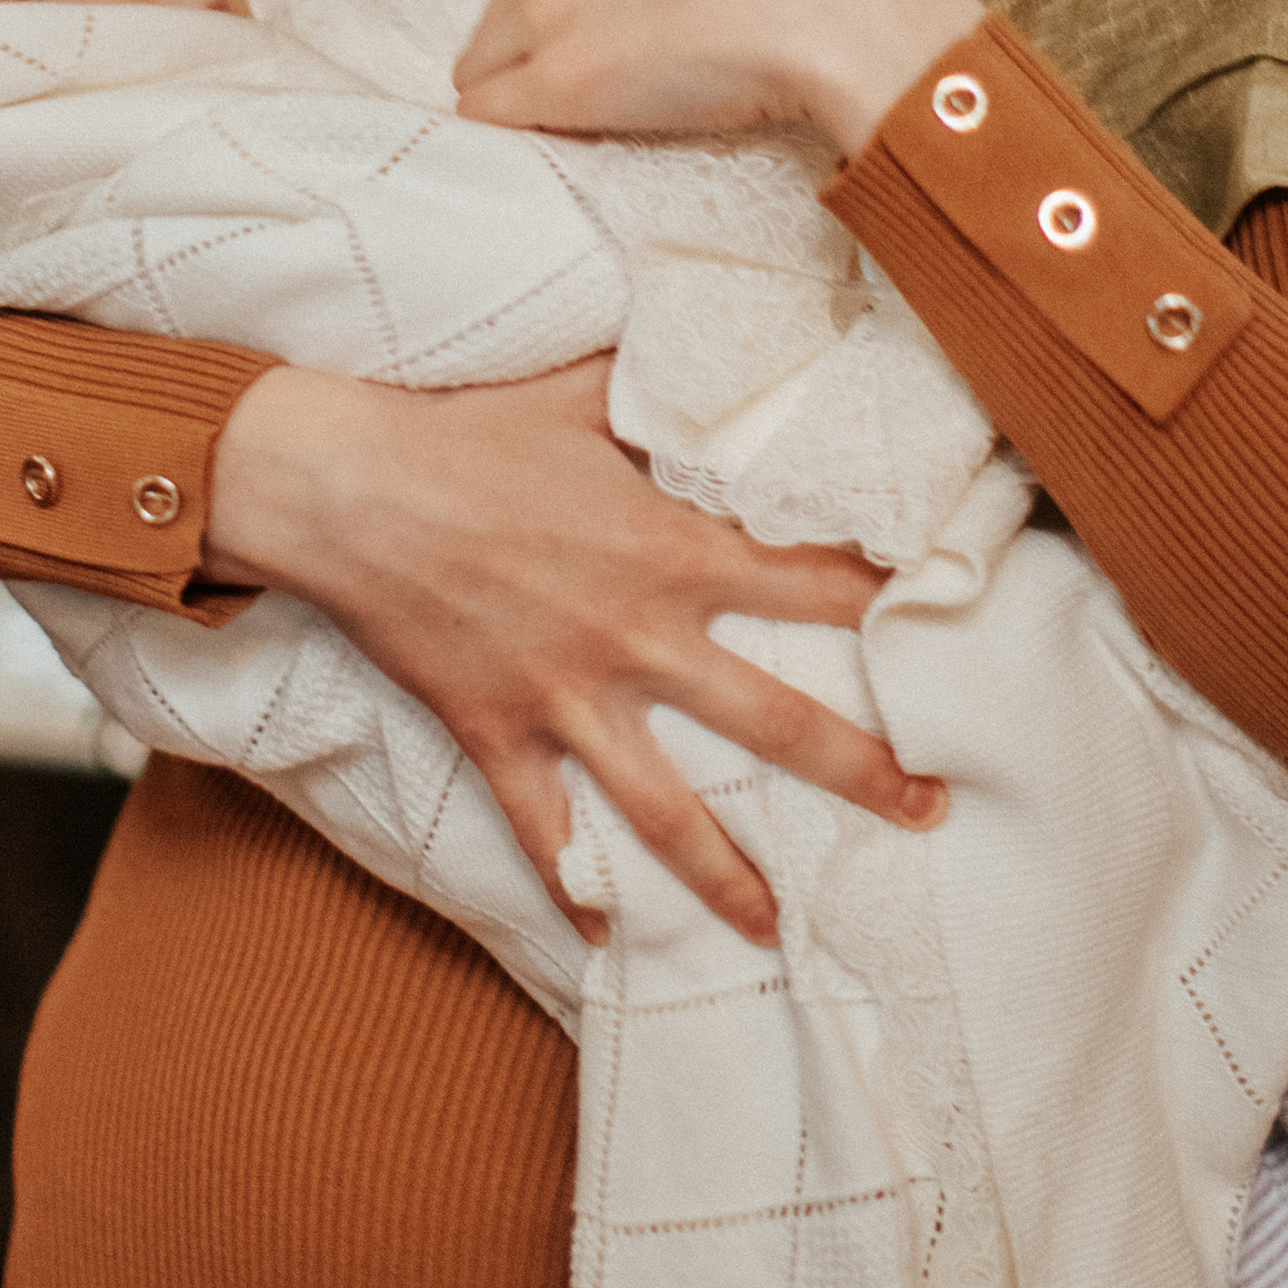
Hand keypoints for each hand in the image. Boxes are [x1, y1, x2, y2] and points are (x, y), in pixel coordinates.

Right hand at [205, 355, 944, 946]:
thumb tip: (714, 349)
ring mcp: (567, 698)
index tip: (940, 621)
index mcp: (669, 551)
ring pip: (668, 811)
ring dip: (730, 878)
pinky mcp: (499, 734)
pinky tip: (605, 938)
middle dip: (862, 772)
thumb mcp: (578, 393)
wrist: (347, 488)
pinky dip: (572, 889)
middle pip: (775, 723)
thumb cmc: (466, 432)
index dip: (881, 604)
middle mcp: (635, 637)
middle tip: (929, 810)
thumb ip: (656, 390)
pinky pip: (543, 832)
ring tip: (781, 929)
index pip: (808, 586)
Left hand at [452, 0, 982, 159]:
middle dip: (531, 64)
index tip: (606, 51)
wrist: (825, 5)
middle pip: (495, 29)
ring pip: (484, 76)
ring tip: (605, 120)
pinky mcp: (556, 84)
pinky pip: (489, 120)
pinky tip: (562, 147)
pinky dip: (515, 138)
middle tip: (610, 95)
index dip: (558, 26)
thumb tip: (636, 7)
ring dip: (526, 103)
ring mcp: (545, 16)